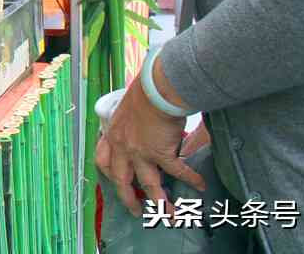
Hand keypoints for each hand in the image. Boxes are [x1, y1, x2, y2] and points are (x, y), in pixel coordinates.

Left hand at [96, 77, 205, 216]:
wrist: (157, 88)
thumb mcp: (129, 106)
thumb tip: (145, 125)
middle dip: (127, 197)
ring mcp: (140, 152)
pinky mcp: (160, 153)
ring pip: (148, 184)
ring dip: (159, 201)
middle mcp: (122, 146)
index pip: (103, 158)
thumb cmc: (145, 90)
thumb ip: (133, 121)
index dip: (108, 172)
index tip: (115, 179)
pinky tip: (200, 185)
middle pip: (121, 179)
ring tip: (169, 215)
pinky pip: (177, 172)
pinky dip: (190, 179)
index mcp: (113, 133)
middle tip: (135, 210)